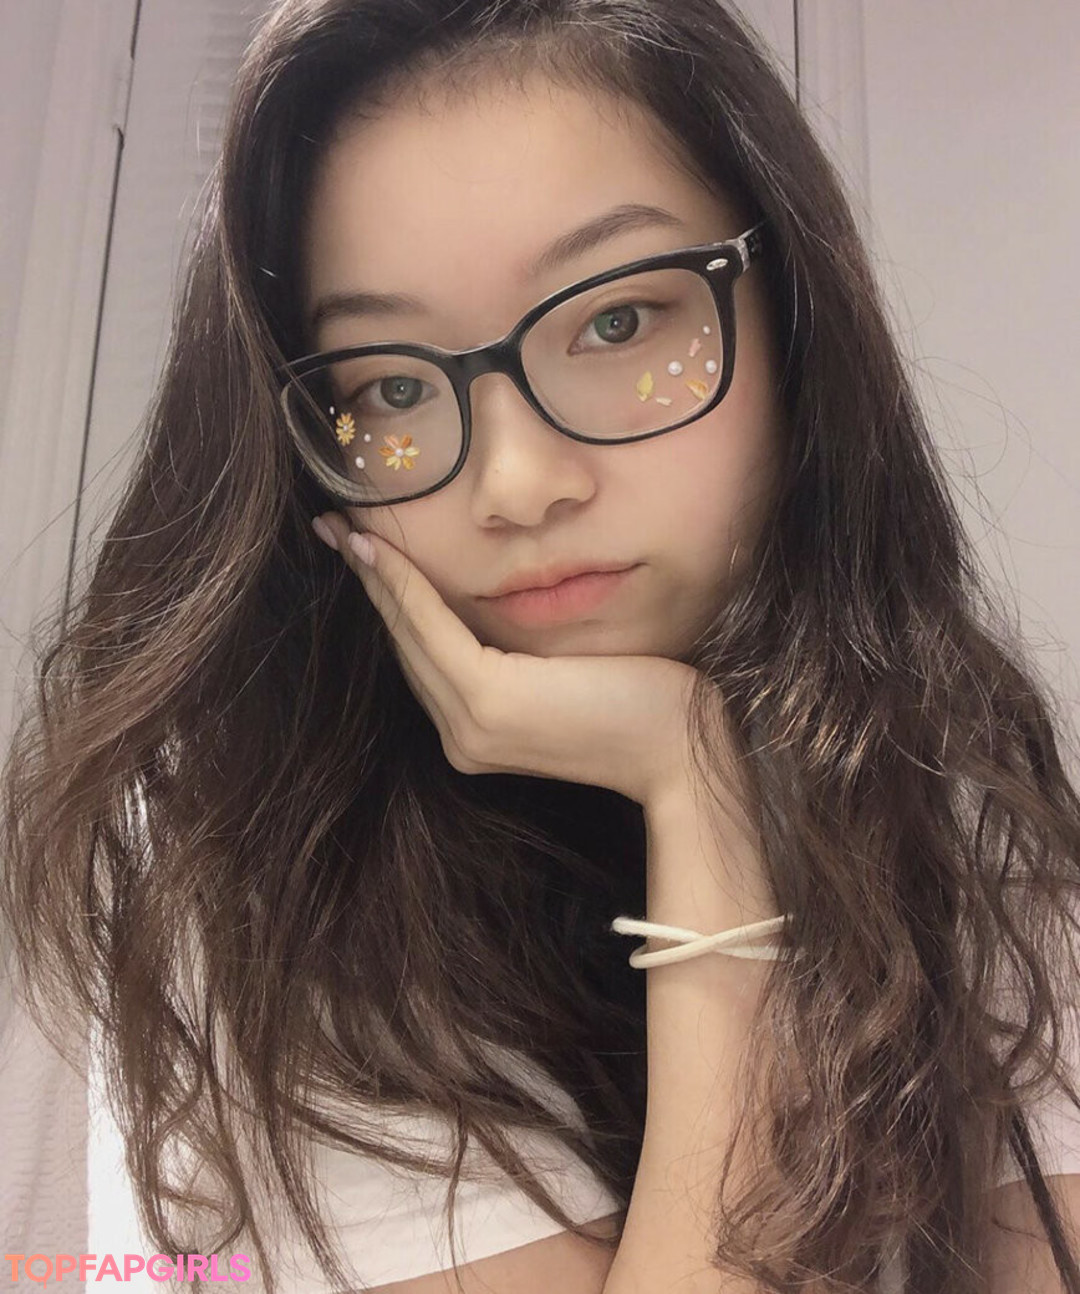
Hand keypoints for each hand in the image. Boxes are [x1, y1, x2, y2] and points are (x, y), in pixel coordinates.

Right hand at [312, 515, 728, 807]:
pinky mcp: (489, 699)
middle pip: (404, 642)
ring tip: (344, 530)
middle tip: (332, 530)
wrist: (678, 751)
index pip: (423, 656)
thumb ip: (520, 658)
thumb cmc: (640, 705)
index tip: (359, 553)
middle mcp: (461, 737)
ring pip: (409, 633)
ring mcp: (471, 724)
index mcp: (476, 732)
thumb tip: (492, 610)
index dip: (388, 602)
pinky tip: (378, 549)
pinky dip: (402, 585)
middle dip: (368, 581)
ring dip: (375, 576)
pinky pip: (433, 627)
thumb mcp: (565, 675)